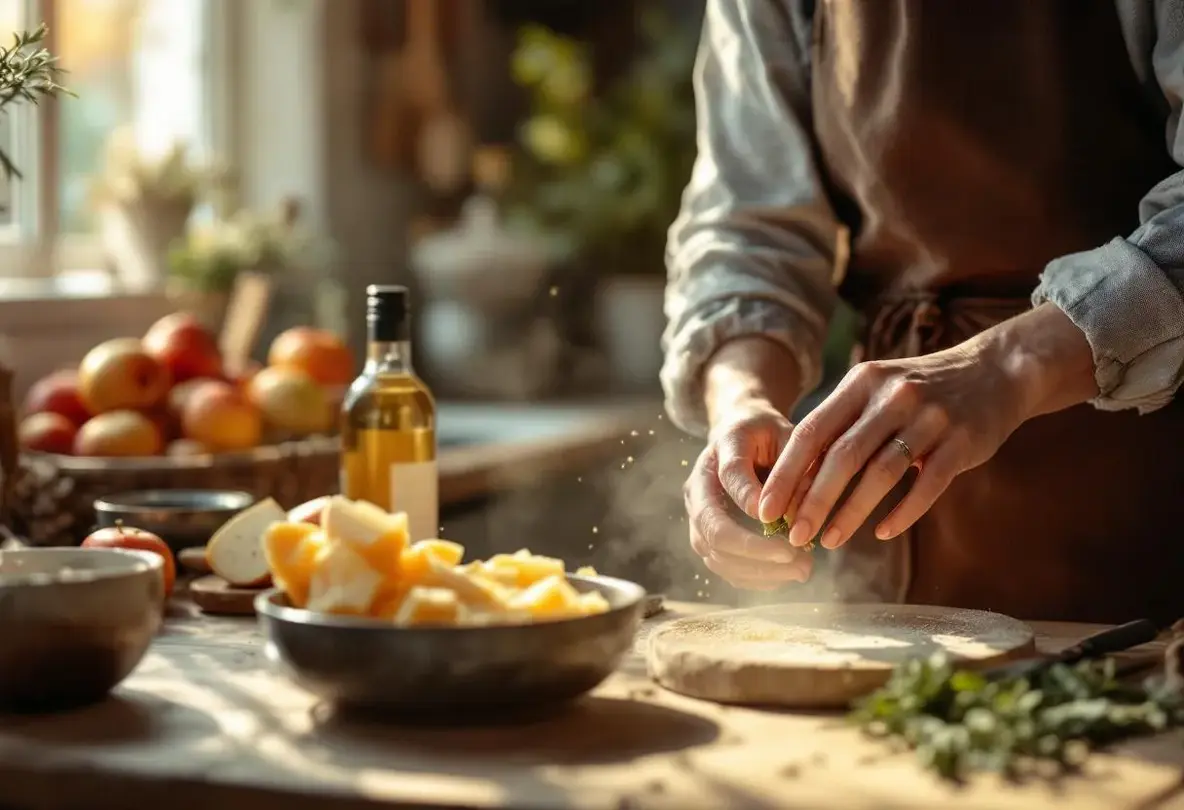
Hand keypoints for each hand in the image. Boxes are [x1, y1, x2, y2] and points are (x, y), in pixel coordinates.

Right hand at [685, 401, 812, 589]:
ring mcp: (697, 512)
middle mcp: (700, 482)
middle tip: (796, 558)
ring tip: (802, 570)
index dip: (752, 499)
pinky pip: (722, 565)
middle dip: (754, 549)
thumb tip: (794, 517)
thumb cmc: (770, 435)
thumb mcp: (788, 435)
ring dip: (757, 570)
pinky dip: (753, 577)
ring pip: (714, 553)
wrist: (741, 432)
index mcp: (723, 446)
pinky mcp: (704, 535)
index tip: (784, 521)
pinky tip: (785, 574)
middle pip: (712, 525)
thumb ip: (794, 469)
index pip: (731, 474)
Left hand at [757, 305, 1097, 549]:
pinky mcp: (962, 441)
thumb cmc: (918, 392)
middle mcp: (892, 396)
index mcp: (861, 382)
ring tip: (830, 541)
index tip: (766, 509)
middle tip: (794, 535)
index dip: (786, 473)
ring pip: (881, 472)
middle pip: (842, 456)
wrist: (994, 371)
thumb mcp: (874, 392)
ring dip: (852, 512)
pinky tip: (883, 533)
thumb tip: (793, 482)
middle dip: (813, 501)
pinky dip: (903, 512)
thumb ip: (839, 428)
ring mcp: (930, 417)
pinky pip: (928, 484)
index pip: (812, 432)